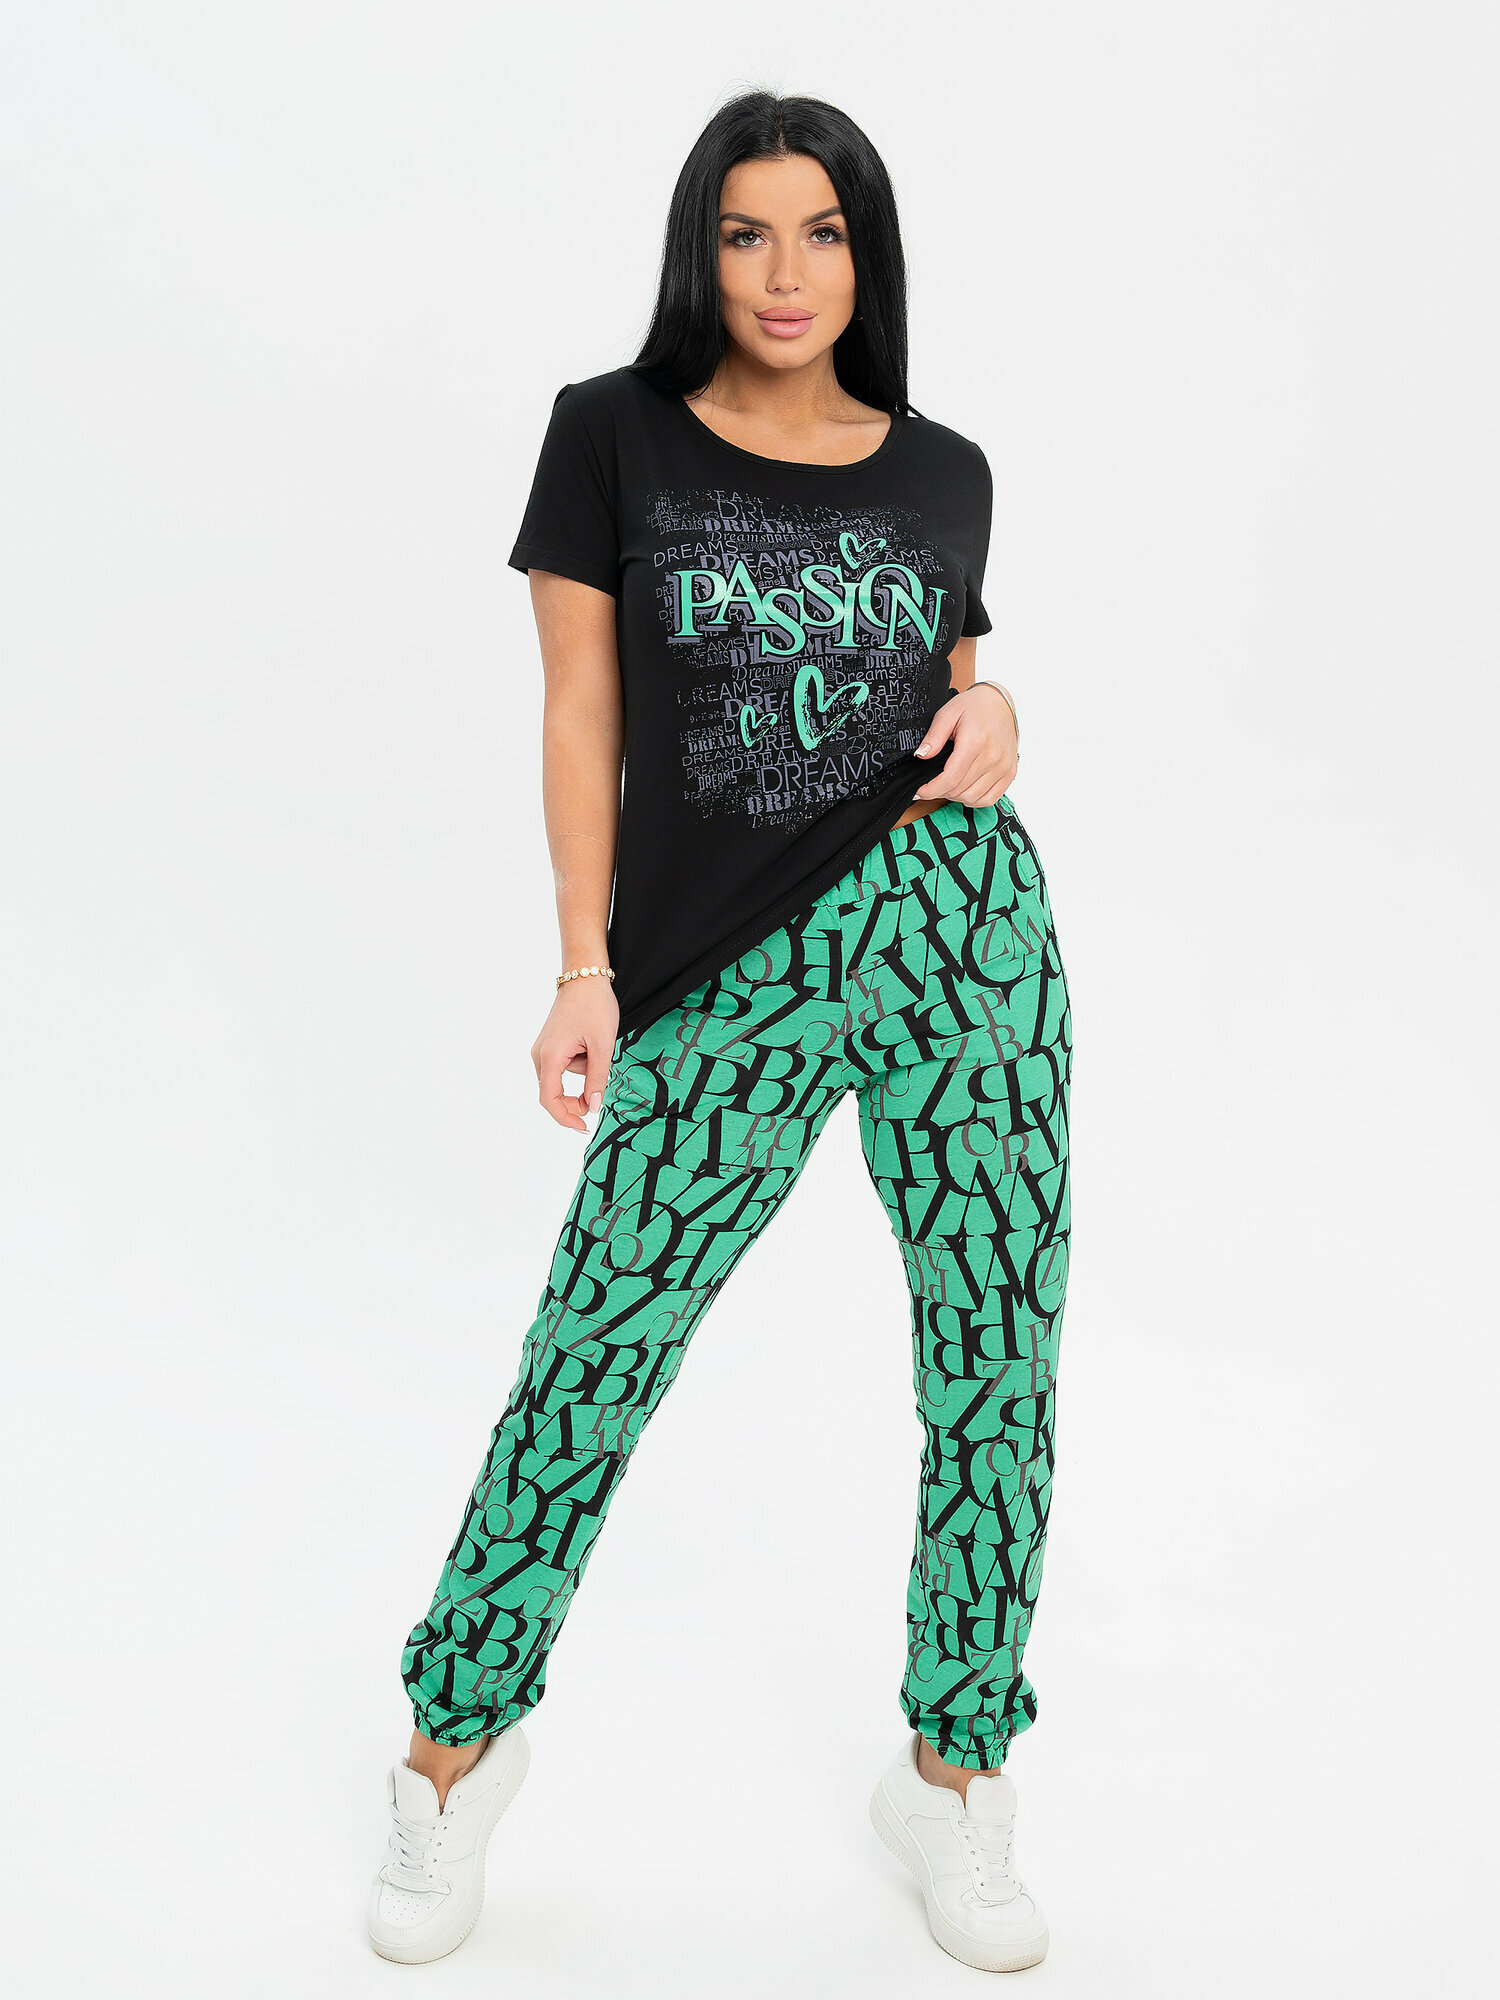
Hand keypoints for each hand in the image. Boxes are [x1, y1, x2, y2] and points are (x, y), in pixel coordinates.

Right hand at [531, 975, 618, 1132]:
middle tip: (599, 1094)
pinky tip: (590, 1042)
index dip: (565, 1117)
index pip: (550, 1100)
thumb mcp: (603, 1045)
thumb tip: (593, 1107)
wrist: (584, 976)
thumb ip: (598, 1078)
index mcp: (550, 1057)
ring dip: (584, 1072)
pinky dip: (581, 1062)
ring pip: (563, 1078)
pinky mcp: (550, 1044)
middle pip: (554, 1092)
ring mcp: (543, 1049)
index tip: (583, 1127)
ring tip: (598, 1045)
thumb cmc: (594, 1006)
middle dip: (577, 1097)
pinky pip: (564, 1065)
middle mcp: (540, 1055)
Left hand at [911, 682, 1018, 806]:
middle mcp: (992, 756)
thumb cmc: (974, 707)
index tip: (919, 791)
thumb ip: (933, 737)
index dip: (930, 790)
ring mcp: (1003, 766)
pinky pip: (990, 798)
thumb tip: (921, 755)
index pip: (950, 779)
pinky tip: (965, 789)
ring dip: (956, 796)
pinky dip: (974, 799)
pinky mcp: (1010, 772)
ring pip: (973, 798)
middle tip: (931, 784)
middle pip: (959, 790)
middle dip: (939, 791)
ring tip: (948, 784)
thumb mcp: (947, 714)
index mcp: (975, 742)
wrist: (1000, 703)